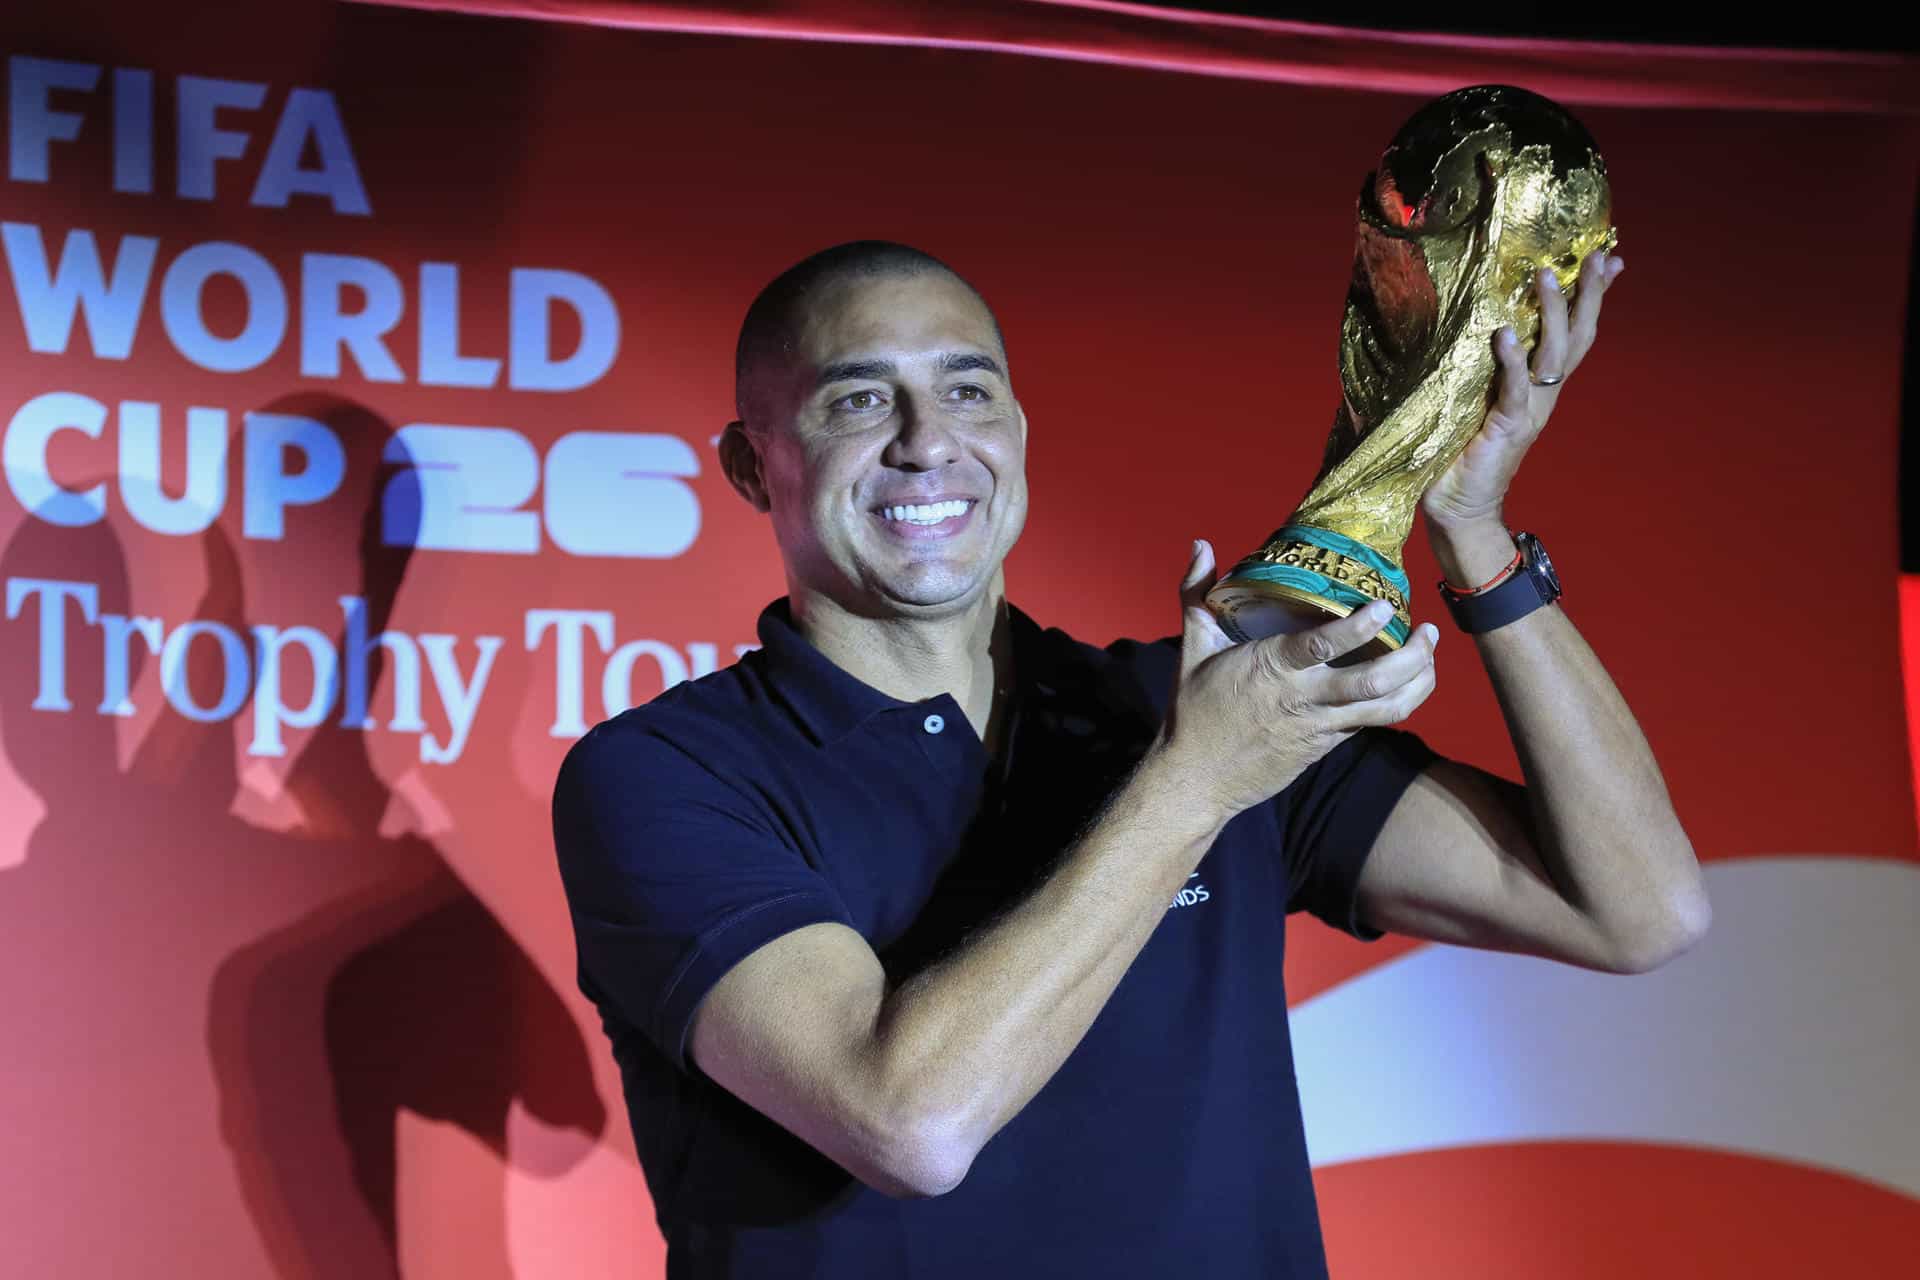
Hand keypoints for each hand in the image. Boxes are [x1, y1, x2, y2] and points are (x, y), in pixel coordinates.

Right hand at [1156, 540, 1439, 819]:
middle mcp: (1302, 699)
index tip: (1386, 606)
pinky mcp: (1325, 746)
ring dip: (1417, 684)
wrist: (1198, 779)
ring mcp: (1318, 727)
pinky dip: (1395, 702)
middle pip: (1372, 683)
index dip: (1359, 628)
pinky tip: (1406, 682)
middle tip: (1428, 631)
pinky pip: (1369, 723)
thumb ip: (1196, 591)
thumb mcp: (1192, 647)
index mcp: (1271, 669)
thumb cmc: (1193, 711)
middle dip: (1412, 658)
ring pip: (1384, 710)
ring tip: (1430, 657)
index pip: (1321, 647)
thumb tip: (1200, 544)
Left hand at [1419, 248, 1625, 530]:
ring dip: (1552, 313)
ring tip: (1546, 275)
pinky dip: (1511, 362)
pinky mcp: (1507, 428)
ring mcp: (1528, 411)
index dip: (1591, 298)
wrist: (1459, 509)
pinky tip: (1506, 335)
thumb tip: (1472, 327)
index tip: (1608, 258)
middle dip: (1587, 295)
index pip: (1573, 335)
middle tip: (1595, 254)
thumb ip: (1484, 370)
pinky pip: (1514, 389)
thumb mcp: (1477, 401)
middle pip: (1576, 337)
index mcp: (1538, 388)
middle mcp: (1542, 396)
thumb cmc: (1461, 453)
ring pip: (1552, 355)